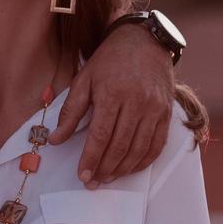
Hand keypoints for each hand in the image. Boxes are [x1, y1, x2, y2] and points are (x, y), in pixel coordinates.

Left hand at [50, 24, 174, 186]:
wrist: (144, 41)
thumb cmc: (109, 61)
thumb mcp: (83, 80)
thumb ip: (70, 111)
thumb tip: (56, 140)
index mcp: (112, 95)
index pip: (101, 136)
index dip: (91, 159)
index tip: (82, 175)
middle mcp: (137, 103)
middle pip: (120, 146)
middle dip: (105, 168)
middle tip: (93, 182)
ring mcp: (155, 109)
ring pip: (140, 148)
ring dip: (124, 168)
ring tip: (109, 177)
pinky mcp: (167, 112)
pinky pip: (158, 143)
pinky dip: (145, 160)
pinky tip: (132, 168)